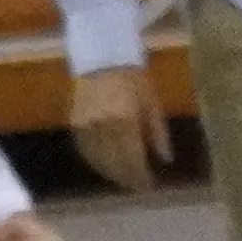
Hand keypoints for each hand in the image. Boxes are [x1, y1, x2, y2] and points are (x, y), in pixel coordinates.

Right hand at [68, 65, 155, 194]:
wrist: (102, 56)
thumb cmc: (133, 76)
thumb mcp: (151, 101)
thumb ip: (158, 132)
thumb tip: (167, 159)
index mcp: (126, 120)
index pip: (133, 158)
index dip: (141, 175)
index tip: (149, 185)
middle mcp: (104, 127)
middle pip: (115, 163)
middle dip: (127, 177)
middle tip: (137, 185)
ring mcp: (86, 127)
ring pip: (99, 161)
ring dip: (112, 173)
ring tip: (124, 179)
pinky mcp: (74, 125)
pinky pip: (86, 152)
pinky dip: (96, 163)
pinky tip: (105, 167)